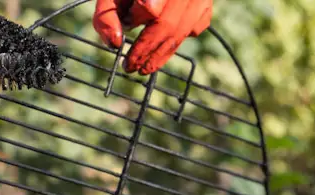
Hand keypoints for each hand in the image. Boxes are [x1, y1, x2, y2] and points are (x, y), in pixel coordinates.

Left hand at [92, 0, 211, 74]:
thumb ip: (107, 15)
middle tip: (131, 68)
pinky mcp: (207, 2)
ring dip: (162, 54)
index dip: (135, 22)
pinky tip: (164, 44)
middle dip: (147, 51)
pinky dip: (180, 38)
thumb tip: (115, 44)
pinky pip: (197, 26)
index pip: (150, 8)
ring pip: (183, 30)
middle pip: (168, 25)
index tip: (123, 35)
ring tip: (145, 68)